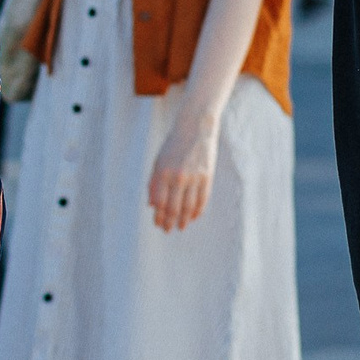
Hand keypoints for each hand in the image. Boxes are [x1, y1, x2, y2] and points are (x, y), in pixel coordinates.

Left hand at [148, 103, 219, 232]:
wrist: (195, 128)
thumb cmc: (173, 146)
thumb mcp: (158, 161)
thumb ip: (154, 183)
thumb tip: (152, 205)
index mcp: (162, 172)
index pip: (159, 202)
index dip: (159, 216)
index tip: (158, 224)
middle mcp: (178, 177)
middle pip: (173, 207)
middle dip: (170, 222)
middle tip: (167, 230)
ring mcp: (194, 177)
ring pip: (188, 206)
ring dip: (184, 220)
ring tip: (180, 227)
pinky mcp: (207, 177)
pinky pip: (202, 199)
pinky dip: (197, 211)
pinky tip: (193, 217)